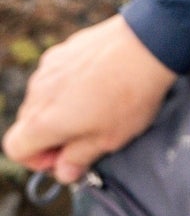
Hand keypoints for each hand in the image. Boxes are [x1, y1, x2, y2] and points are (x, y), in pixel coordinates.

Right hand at [2, 15, 176, 182]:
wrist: (148, 43)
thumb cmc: (129, 95)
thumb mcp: (108, 138)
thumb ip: (79, 158)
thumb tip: (64, 172)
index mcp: (42, 121)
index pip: (15, 148)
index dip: (37, 160)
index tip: (65, 158)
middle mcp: (37, 93)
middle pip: (28, 124)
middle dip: (51, 136)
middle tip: (85, 137)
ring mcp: (48, 68)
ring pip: (42, 99)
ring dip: (60, 111)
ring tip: (96, 109)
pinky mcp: (63, 50)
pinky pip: (56, 77)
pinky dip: (68, 87)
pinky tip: (99, 85)